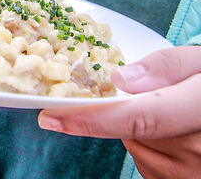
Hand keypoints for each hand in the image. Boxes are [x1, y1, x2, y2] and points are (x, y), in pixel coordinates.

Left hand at [38, 46, 200, 178]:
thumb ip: (168, 66)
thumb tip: (121, 79)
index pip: (139, 118)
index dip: (91, 118)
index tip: (50, 115)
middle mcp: (196, 151)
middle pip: (132, 130)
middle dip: (127, 108)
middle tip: (152, 92)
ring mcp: (187, 174)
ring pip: (137, 146)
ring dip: (141, 127)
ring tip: (177, 114)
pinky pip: (149, 161)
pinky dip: (151, 144)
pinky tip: (178, 134)